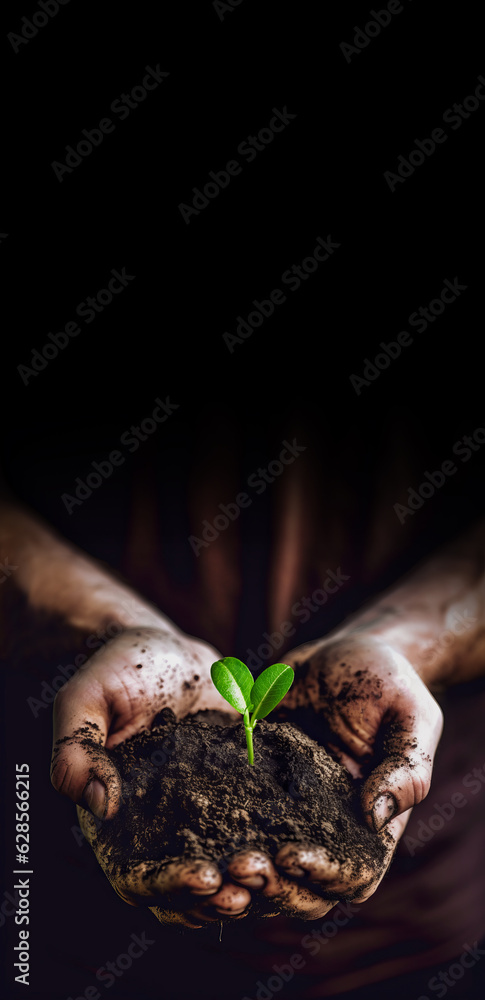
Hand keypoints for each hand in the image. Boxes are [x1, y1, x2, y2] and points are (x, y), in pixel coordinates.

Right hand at [51, 624, 268, 926]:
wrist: (169, 649)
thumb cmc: (117, 670)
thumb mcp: (85, 697)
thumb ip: (75, 747)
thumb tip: (97, 803)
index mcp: (117, 826)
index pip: (138, 881)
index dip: (170, 888)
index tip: (206, 876)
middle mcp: (161, 836)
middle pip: (189, 896)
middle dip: (222, 897)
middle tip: (254, 880)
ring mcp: (204, 822)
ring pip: (229, 876)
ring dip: (256, 883)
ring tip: (283, 869)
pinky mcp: (243, 800)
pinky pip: (264, 835)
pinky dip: (283, 848)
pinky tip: (308, 841)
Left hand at [223, 633, 441, 917]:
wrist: (346, 649)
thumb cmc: (390, 683)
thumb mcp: (411, 717)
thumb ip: (406, 768)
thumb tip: (375, 817)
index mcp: (371, 827)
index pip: (351, 877)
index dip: (321, 878)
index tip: (289, 856)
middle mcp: (327, 830)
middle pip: (301, 888)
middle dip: (270, 886)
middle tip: (238, 865)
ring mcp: (287, 811)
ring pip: (262, 865)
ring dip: (238, 872)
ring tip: (212, 858)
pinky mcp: (253, 783)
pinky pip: (229, 814)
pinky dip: (209, 828)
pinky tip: (183, 816)